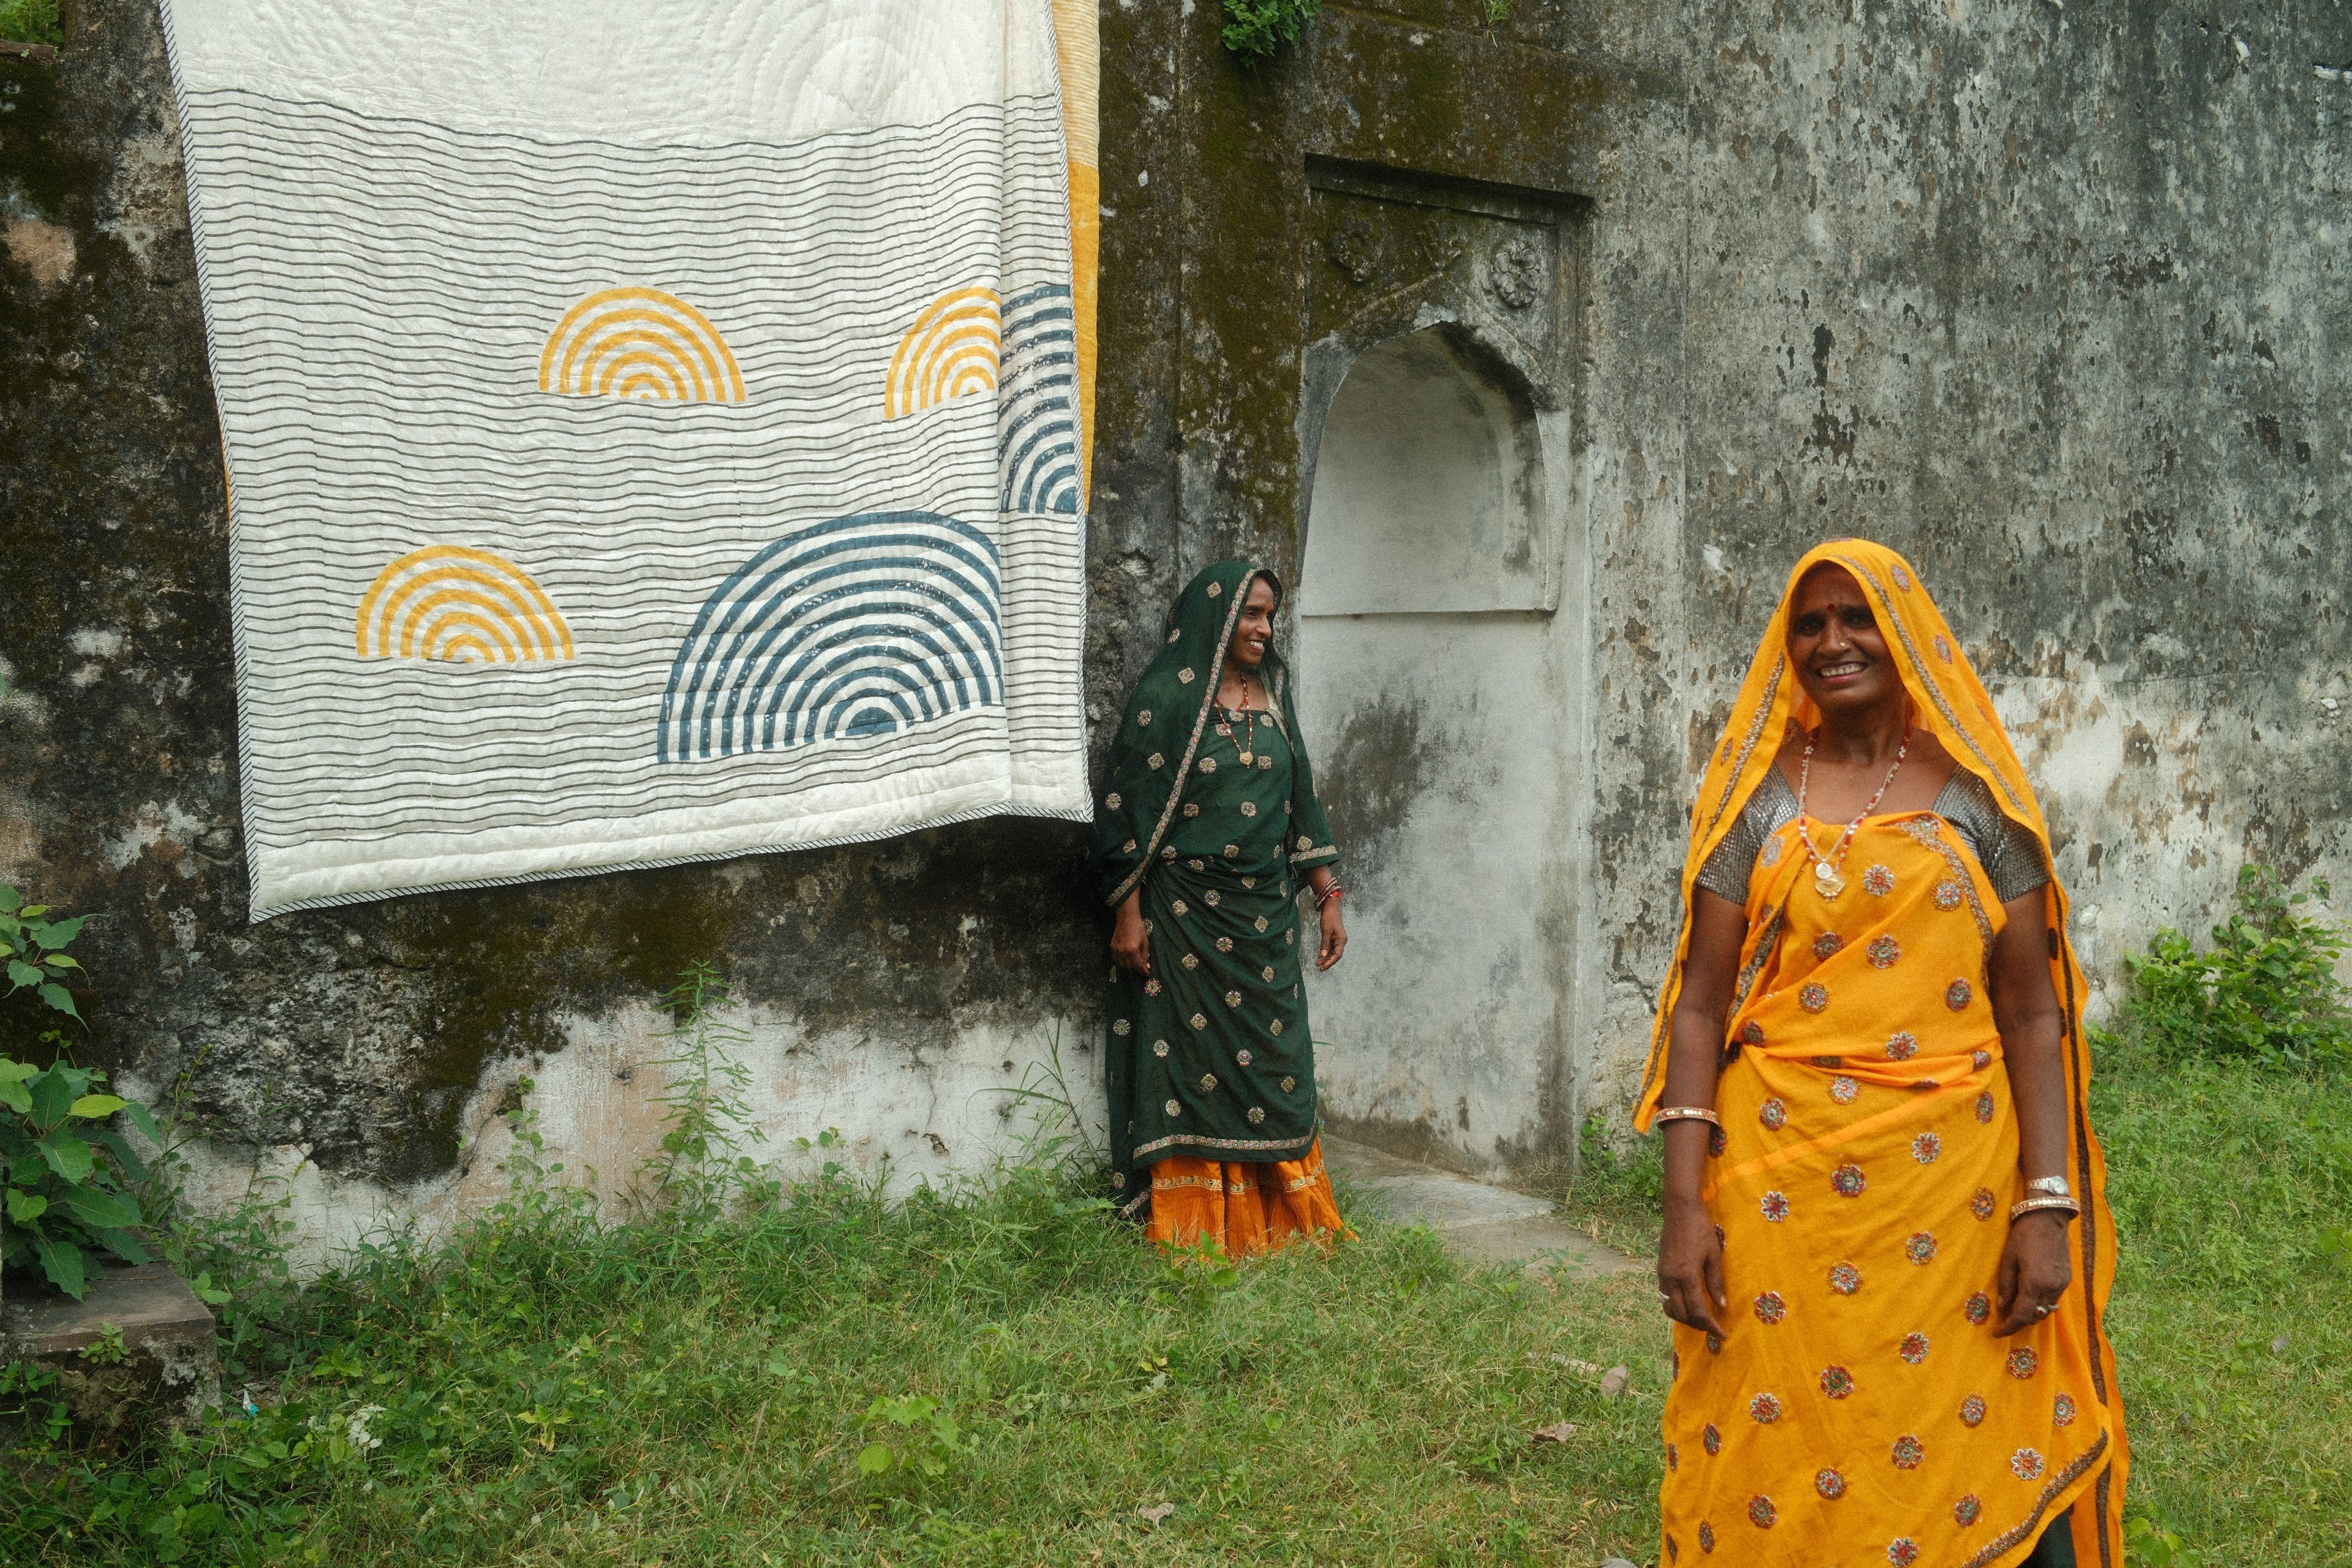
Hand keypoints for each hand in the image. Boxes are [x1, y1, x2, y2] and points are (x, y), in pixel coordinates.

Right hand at [1110, 892, 1150, 975]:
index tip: (1147, 973)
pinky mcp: (1112, 947)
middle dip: (1136, 967)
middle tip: (1142, 965)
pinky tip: (1127, 956)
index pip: (1138, 965)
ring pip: (1123, 964)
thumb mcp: (1145, 942)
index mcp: (1132, 950)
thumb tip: (1146, 967)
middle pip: (1130, 966)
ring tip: (1134, 959)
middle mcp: (1123, 952)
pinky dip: (1122, 960)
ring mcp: (1116, 950)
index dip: (1143, 970)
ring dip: (1129, 964)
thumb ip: (1145, 956)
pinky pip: (1117, 959)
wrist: (1127, 918)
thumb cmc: (1138, 929)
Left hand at [1316, 898, 1346, 970]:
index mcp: (1342, 940)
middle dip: (1327, 962)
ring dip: (1326, 958)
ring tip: (1318, 963)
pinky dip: (1325, 952)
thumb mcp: (1326, 931)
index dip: (1330, 962)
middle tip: (1319, 968)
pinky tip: (1320, 956)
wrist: (1331, 907)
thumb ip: (1324, 944)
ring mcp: (1337, 939)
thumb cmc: (1329, 917)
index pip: (1337, 955)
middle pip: (1335, 955)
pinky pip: (1330, 948)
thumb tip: (1322, 956)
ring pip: (1332, 952)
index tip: (1323, 967)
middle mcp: (1341, 941)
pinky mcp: (1333, 937)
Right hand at [1657, 1196, 1726, 1336]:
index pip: (1698, 1311)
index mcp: (1686, 1276)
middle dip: (1698, 1325)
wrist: (1680, 1210)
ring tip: (1701, 1319)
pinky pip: (1666, 1297)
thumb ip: (1716, 1282)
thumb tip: (1721, 1305)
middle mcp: (1671, 1279)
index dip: (1710, 1326)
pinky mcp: (1660, 1271)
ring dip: (1685, 1318)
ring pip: (1670, 1308)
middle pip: (1682, 1314)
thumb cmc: (1701, 1229)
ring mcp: (1663, 1275)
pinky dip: (1676, 1307)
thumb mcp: (1714, 1255)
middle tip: (1713, 1328)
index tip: (1721, 1335)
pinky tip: (1689, 1303)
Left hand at [1992, 1210, 2072, 1334]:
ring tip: (2016, 1309)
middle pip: (2035, 1316)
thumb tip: (2002, 1307)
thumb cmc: (2023, 1236)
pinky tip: (2030, 1297)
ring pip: (2046, 1310)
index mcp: (2034, 1283)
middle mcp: (2051, 1288)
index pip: (2022, 1315)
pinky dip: (2041, 1303)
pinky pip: (2053, 1299)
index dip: (2009, 1327)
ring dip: (2032, 1313)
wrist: (2048, 1219)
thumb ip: (2006, 1285)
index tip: (1997, 1333)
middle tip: (2004, 1321)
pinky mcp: (2067, 1279)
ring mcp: (2062, 1284)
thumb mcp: (2008, 1259)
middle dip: (2020, 1322)